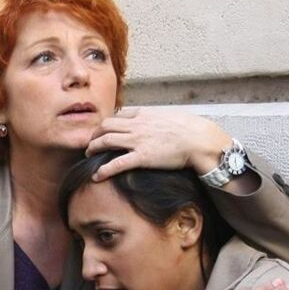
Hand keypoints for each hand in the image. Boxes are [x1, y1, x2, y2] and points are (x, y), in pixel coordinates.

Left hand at [86, 108, 230, 180]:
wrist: (199, 139)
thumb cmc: (190, 129)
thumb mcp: (170, 117)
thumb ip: (157, 119)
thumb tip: (156, 123)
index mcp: (144, 114)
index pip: (119, 115)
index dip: (108, 123)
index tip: (104, 131)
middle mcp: (137, 125)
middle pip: (106, 125)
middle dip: (94, 134)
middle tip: (90, 143)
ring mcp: (138, 140)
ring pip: (105, 140)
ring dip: (93, 147)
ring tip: (88, 155)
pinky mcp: (142, 157)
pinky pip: (116, 163)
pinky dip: (103, 169)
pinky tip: (96, 175)